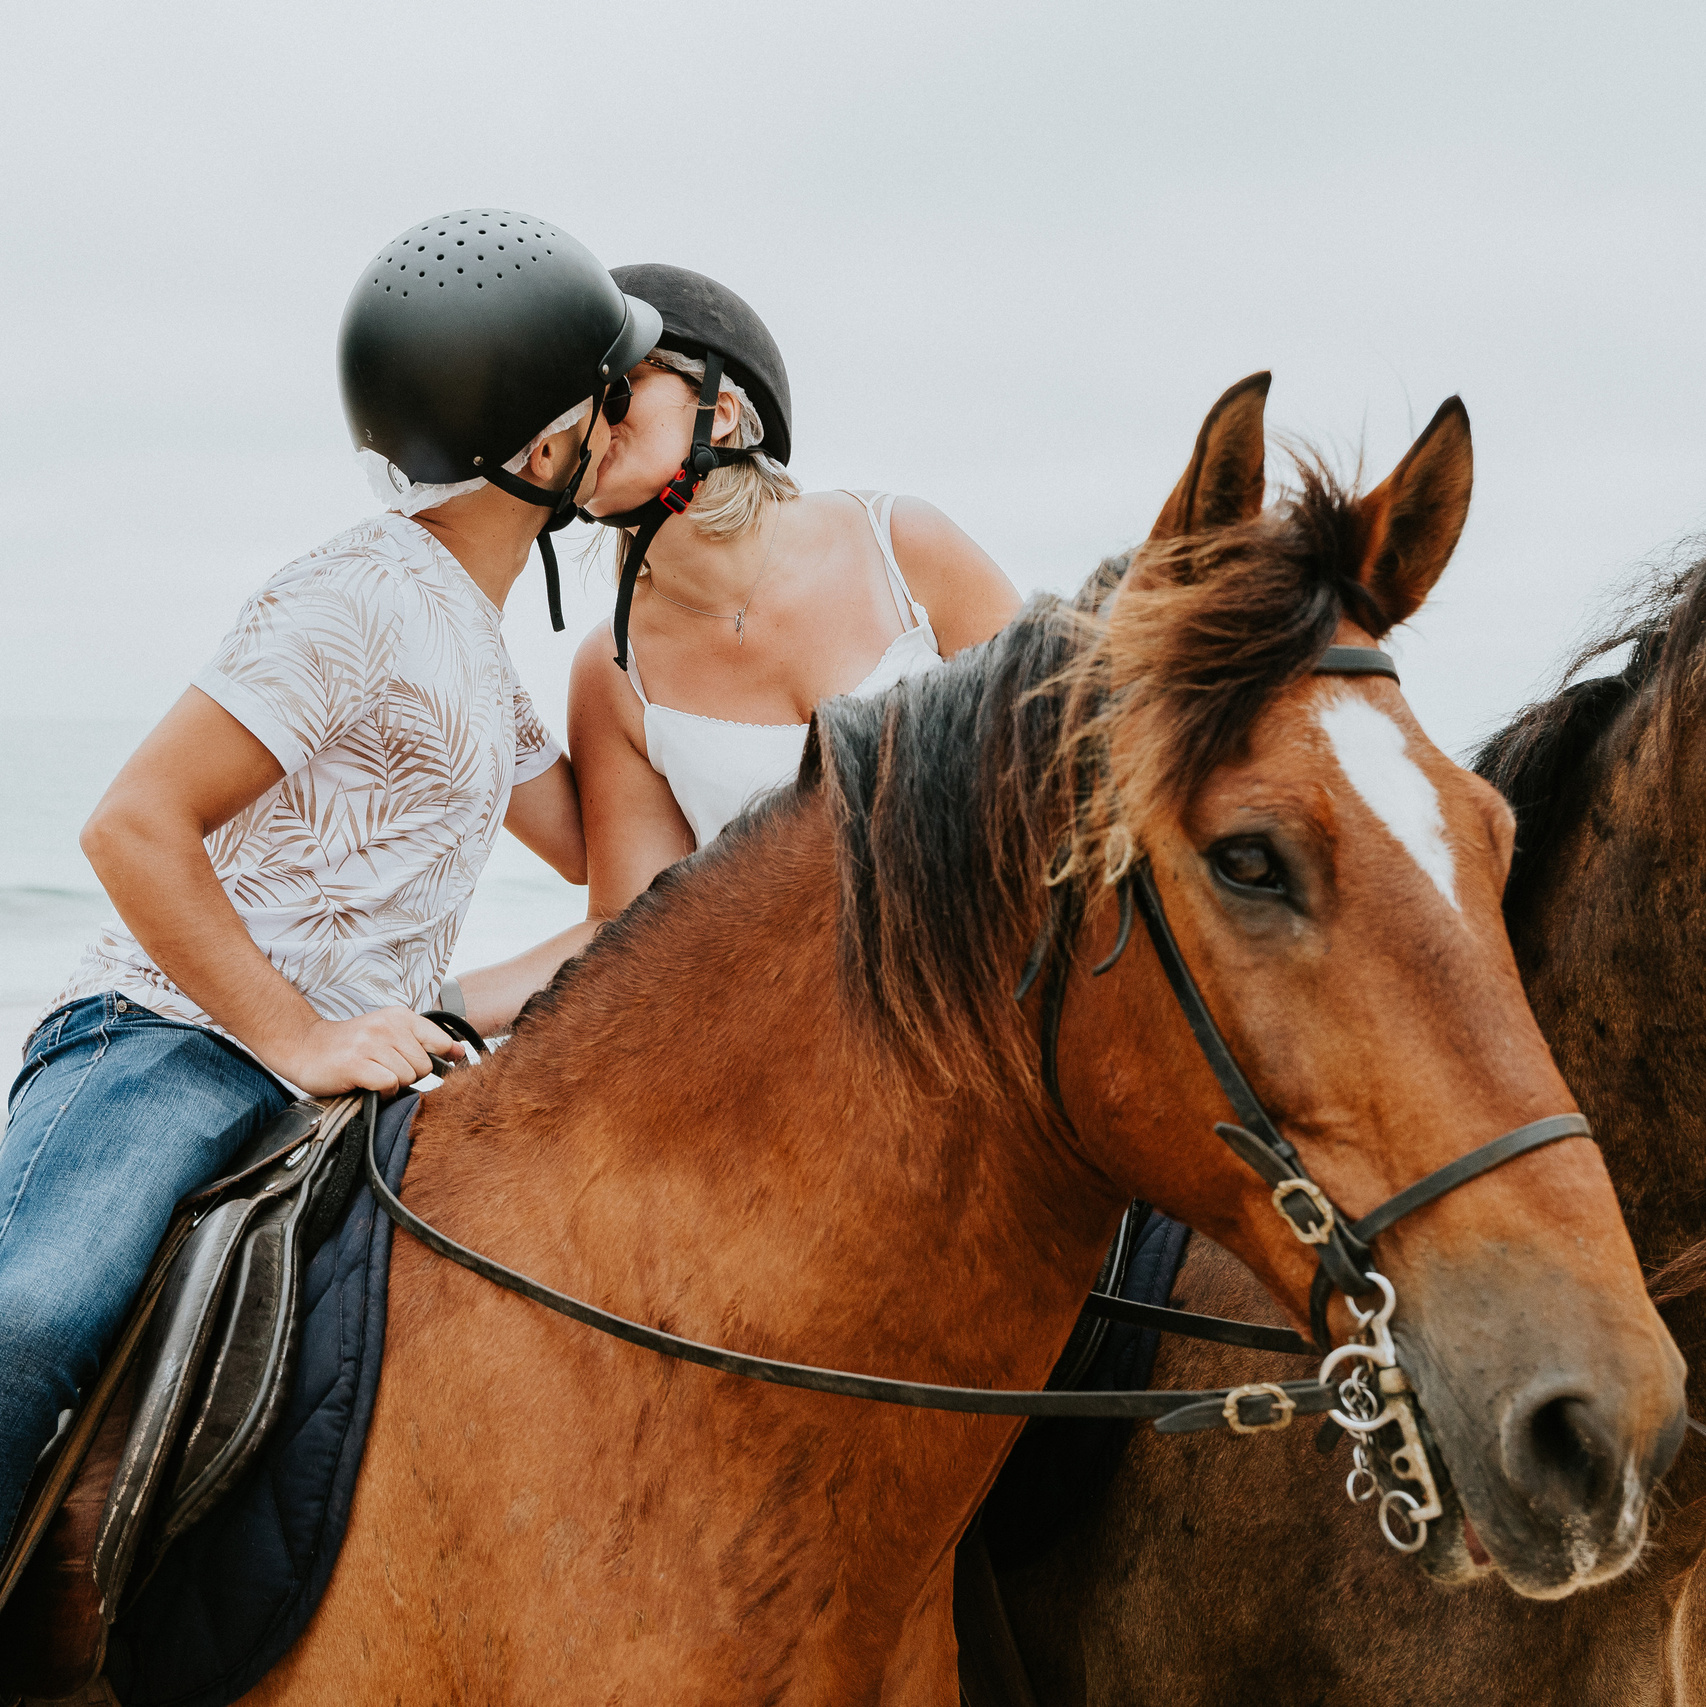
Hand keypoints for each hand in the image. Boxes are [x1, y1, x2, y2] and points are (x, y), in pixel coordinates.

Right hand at [266, 1007, 463, 1095]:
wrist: (306, 1047)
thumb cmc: (351, 1045)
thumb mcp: (390, 1034)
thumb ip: (424, 1041)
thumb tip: (461, 1052)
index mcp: (400, 1017)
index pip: (440, 1041)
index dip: (442, 1059)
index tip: (439, 1067)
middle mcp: (387, 1026)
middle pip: (424, 1066)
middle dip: (410, 1075)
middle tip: (387, 1070)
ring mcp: (371, 1044)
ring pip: (407, 1076)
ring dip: (393, 1084)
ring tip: (374, 1075)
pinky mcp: (356, 1064)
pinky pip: (389, 1084)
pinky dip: (381, 1091)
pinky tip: (368, 1084)